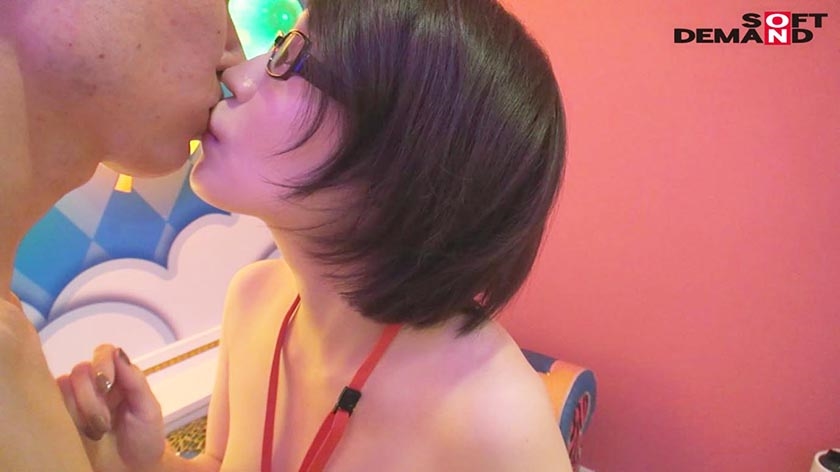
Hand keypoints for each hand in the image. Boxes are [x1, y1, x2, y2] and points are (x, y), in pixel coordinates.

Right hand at [58, 345, 165, 471]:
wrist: (132, 471)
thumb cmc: (144, 439)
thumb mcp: (148, 410)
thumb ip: (135, 381)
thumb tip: (119, 352)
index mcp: (118, 377)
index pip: (104, 353)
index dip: (102, 363)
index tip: (105, 384)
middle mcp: (94, 384)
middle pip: (80, 371)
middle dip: (92, 399)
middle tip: (105, 424)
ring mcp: (74, 400)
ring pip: (62, 388)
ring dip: (79, 412)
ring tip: (96, 433)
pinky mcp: (58, 418)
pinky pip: (48, 407)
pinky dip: (64, 419)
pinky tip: (78, 434)